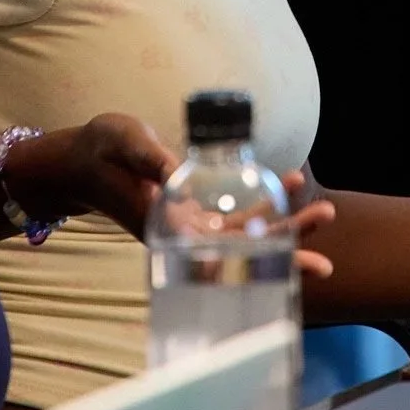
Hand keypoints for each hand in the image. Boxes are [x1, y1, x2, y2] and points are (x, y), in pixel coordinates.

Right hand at [7, 122, 335, 274]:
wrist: (82, 161)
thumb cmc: (101, 150)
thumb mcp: (124, 144)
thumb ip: (149, 158)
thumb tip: (176, 173)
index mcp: (166, 228)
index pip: (223, 255)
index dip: (263, 260)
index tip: (297, 266)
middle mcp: (183, 237)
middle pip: (245, 250)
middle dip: (288, 244)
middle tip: (327, 235)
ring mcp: (190, 228)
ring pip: (247, 236)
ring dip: (285, 225)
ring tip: (325, 210)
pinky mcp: (193, 215)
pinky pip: (236, 216)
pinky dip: (264, 202)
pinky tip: (289, 181)